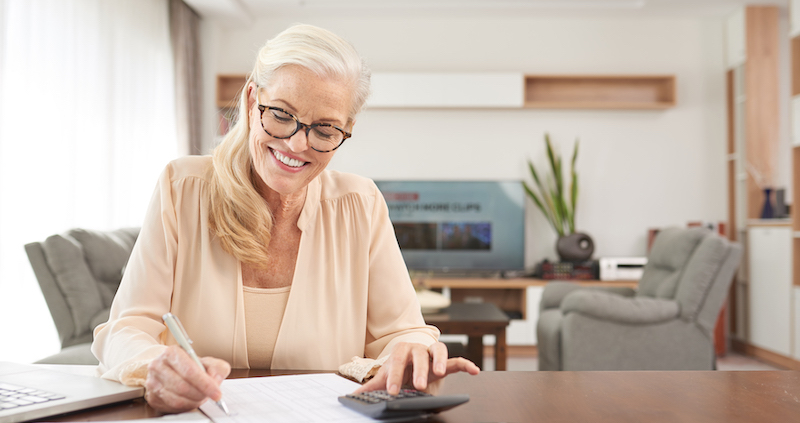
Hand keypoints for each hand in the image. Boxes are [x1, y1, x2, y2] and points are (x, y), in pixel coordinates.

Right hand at [144, 346, 230, 412]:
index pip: (189, 371)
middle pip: (182, 386)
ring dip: (193, 401)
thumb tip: (215, 380)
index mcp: (171, 353)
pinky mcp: (152, 397)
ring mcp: (152, 382)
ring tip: (201, 397)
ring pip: (176, 399)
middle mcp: (158, 366)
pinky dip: (185, 406)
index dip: (205, 384)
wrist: (173, 370)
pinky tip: (191, 400)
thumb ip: (217, 368)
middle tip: (210, 396)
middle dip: (200, 394)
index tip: (216, 393)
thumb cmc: (191, 365)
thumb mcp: (208, 362)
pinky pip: (171, 407)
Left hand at [353, 342, 479, 395]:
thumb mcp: (385, 378)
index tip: (394, 391)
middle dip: (419, 370)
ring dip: (441, 361)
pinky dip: (466, 364)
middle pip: (419, 354)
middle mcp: (418, 349)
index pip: (397, 360)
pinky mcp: (445, 362)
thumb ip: (371, 387)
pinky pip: (457, 360)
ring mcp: (432, 354)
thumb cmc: (398, 369)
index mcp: (401, 351)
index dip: (396, 375)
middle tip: (418, 385)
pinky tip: (474, 371)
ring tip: (440, 373)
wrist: (410, 363)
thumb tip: (353, 395)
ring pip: (439, 351)